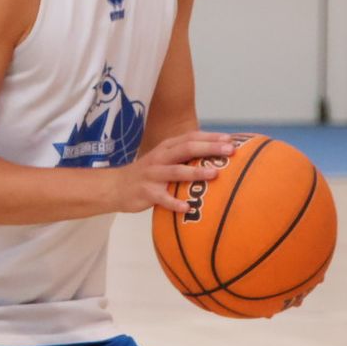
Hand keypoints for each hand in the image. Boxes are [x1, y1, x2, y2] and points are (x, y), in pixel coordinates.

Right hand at [108, 132, 238, 213]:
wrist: (116, 186)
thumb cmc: (148, 174)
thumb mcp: (164, 159)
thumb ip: (184, 156)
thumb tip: (215, 155)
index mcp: (166, 148)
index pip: (191, 137)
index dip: (210, 137)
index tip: (230, 138)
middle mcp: (160, 157)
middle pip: (186, 149)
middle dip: (209, 148)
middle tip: (230, 150)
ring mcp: (153, 175)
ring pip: (176, 171)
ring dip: (196, 173)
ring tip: (215, 174)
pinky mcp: (146, 192)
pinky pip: (163, 198)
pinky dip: (175, 203)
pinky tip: (187, 208)